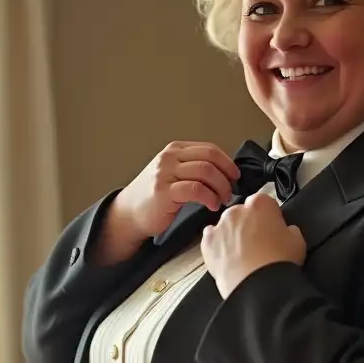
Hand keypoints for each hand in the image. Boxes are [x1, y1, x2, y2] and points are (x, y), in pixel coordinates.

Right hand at [113, 141, 241, 242]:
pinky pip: (196, 190)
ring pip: (206, 172)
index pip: (210, 149)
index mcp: (175, 149)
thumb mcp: (172, 173)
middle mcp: (169, 157)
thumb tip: (224, 172)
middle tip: (231, 190)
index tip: (235, 176)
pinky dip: (210, 198)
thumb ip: (193, 168)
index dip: (227, 163)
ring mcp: (165, 173)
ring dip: (221, 188)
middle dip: (227, 176)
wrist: (129, 212)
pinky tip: (212, 206)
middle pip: (210, 159)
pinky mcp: (164, 192)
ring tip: (223, 200)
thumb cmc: (154, 197)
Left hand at [201, 193, 306, 298]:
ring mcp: (220, 226)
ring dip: (232, 235)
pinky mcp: (207, 243)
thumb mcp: (298, 241)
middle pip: (243, 213)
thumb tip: (286, 231)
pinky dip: (217, 246)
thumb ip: (289, 230)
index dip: (269, 216)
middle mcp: (237, 210)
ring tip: (242, 256)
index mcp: (260, 204)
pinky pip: (211, 239)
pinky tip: (227, 258)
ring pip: (226, 226)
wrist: (259, 285)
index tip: (273, 228)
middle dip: (249, 225)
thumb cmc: (279, 261)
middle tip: (259, 245)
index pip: (264, 202)